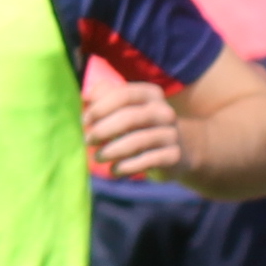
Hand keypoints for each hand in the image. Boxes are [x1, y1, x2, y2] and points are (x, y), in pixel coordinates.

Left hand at [80, 63, 186, 183]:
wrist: (180, 150)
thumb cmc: (142, 127)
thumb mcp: (127, 108)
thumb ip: (107, 98)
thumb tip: (88, 95)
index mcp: (151, 94)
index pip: (123, 95)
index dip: (100, 107)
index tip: (85, 121)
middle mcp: (163, 111)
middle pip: (129, 117)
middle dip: (103, 130)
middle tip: (87, 141)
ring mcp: (171, 134)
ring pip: (137, 141)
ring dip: (112, 151)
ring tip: (98, 158)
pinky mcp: (173, 156)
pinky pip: (147, 161)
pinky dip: (126, 167)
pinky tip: (114, 170)